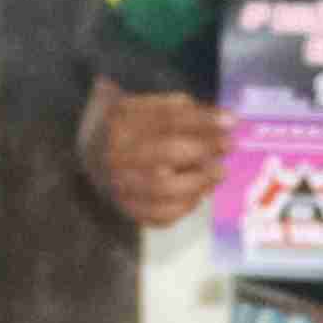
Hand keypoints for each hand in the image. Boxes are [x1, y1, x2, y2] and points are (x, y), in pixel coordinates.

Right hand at [87, 88, 227, 231]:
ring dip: (199, 182)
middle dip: (203, 151)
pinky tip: (197, 194)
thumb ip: (185, 111)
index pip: (167, 120)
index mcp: (121, 122)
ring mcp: (118, 185)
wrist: (91, 151)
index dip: (202, 121)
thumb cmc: (131, 125)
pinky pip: (160, 216)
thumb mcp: (150, 106)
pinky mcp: (126, 209)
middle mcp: (116, 155)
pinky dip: (185, 207)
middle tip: (227, 147)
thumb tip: (226, 122)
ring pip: (164, 190)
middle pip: (165, 155)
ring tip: (217, 173)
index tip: (231, 122)